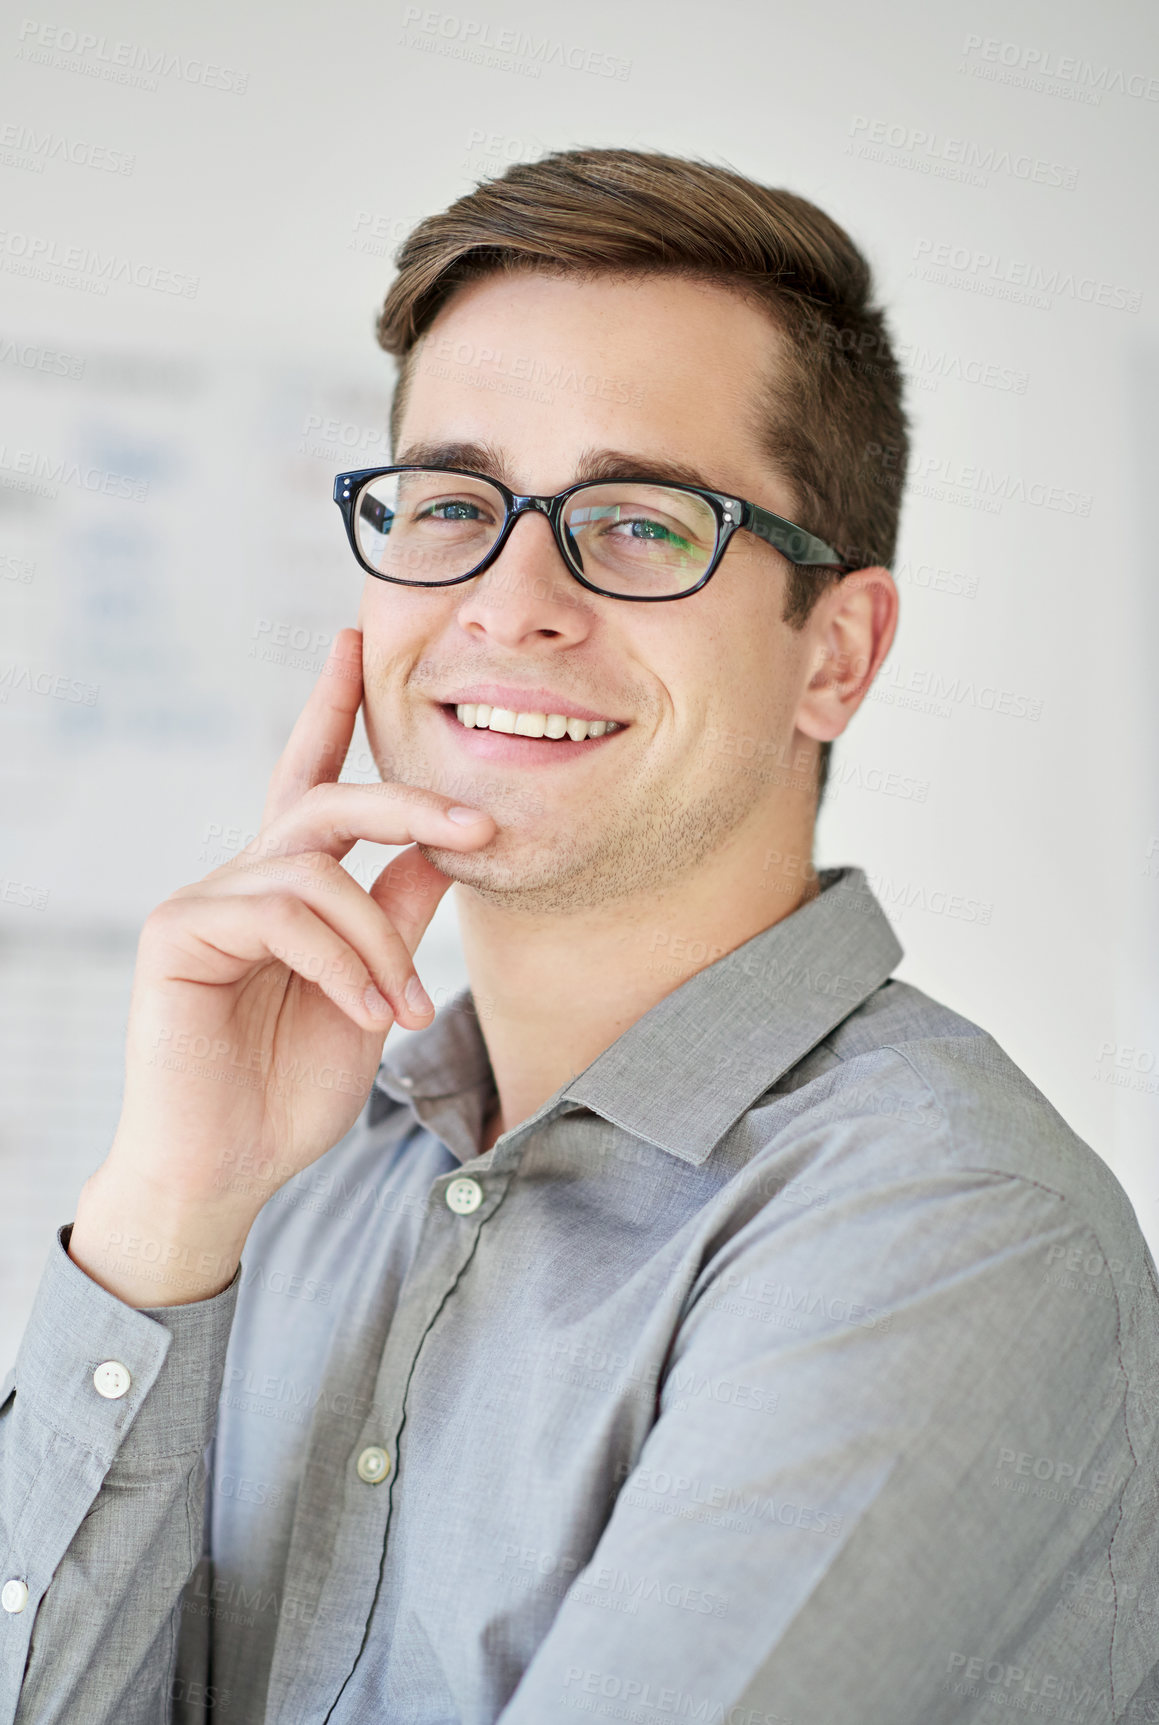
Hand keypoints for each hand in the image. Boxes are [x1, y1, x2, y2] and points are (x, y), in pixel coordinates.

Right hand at [69, 628, 493, 1303]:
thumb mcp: (372, 990)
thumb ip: (396, 913)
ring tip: (401, 1009)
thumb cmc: (288, 1087)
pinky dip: (339, 962)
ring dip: (380, 940)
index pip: (311, 779)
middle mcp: (245, 879)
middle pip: (328, 800)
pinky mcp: (178, 932)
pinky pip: (281, 912)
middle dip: (411, 803)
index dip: (331, 707)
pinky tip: (365, 1015)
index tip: (354, 636)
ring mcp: (205, 900)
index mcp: (290, 887)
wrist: (225, 1170)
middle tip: (482, 828)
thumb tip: (440, 842)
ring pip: (316, 868)